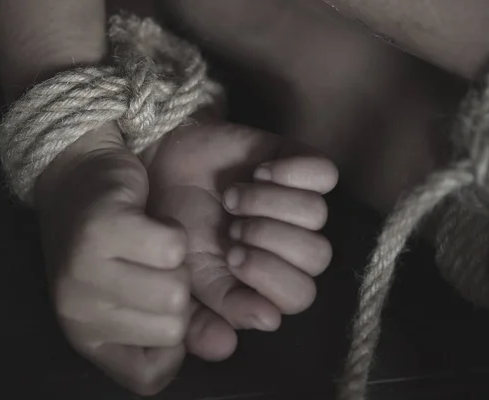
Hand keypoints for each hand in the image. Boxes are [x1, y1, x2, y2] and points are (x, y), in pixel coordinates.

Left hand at [34, 125, 189, 395]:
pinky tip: (149, 221)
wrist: (77, 175)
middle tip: (151, 265)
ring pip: (176, 291)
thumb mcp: (142, 293)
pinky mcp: (100, 229)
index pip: (149, 377)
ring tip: (150, 244)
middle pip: (172, 329)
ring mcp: (84, 271)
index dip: (172, 345)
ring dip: (177, 261)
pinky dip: (172, 231)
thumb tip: (226, 347)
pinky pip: (172, 247)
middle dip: (178, 291)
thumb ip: (187, 325)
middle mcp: (77, 312)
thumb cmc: (113, 240)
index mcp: (86, 336)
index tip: (160, 309)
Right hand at [144, 118, 337, 360]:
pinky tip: (259, 172)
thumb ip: (213, 312)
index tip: (231, 256)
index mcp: (269, 280)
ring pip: (317, 214)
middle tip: (231, 226)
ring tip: (233, 197)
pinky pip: (325, 173)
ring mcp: (298, 204)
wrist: (164, 169)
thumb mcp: (186, 276)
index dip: (270, 277)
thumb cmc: (176, 226)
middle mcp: (291, 246)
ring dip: (269, 204)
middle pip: (317, 256)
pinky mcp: (300, 165)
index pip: (299, 296)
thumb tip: (268, 322)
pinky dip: (292, 172)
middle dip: (269, 238)